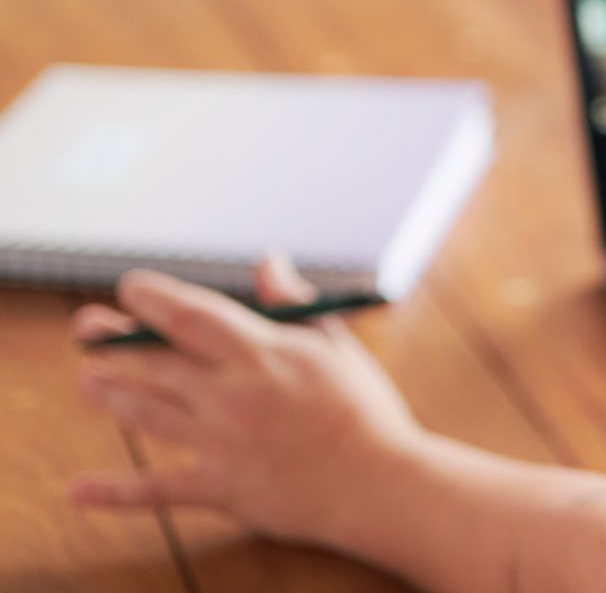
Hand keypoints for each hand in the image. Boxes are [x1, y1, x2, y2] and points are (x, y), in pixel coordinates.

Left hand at [68, 255, 423, 546]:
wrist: (381, 483)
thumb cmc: (366, 411)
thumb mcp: (336, 345)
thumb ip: (294, 304)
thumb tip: (267, 261)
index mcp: (264, 354)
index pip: (192, 314)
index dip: (153, 298)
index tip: (132, 287)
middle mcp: (233, 394)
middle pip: (156, 360)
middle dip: (114, 340)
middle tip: (85, 327)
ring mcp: (221, 442)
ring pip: (147, 413)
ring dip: (110, 394)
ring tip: (86, 380)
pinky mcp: (221, 487)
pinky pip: (157, 490)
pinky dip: (114, 491)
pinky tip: (78, 489)